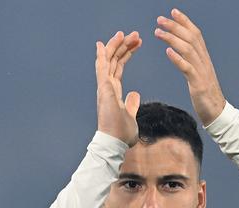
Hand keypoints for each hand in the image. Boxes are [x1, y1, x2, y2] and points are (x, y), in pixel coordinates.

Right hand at [95, 31, 142, 145]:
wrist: (116, 142)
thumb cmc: (122, 134)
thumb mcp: (131, 115)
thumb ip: (132, 104)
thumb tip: (135, 94)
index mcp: (114, 92)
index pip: (119, 68)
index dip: (126, 54)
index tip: (136, 44)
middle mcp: (107, 87)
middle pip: (114, 61)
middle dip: (124, 46)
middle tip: (135, 34)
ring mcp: (104, 88)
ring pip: (108, 61)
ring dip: (115, 46)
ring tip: (125, 34)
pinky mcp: (104, 90)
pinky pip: (102, 69)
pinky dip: (102, 56)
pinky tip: (103, 44)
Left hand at [155, 9, 225, 125]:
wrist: (217, 113)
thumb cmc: (206, 96)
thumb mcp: (199, 75)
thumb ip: (191, 62)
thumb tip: (180, 51)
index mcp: (204, 59)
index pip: (195, 35)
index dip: (185, 22)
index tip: (173, 12)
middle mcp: (204, 62)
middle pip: (191, 38)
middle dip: (175, 26)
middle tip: (160, 19)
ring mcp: (202, 73)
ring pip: (188, 50)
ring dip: (172, 39)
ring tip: (158, 32)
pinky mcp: (199, 84)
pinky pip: (188, 68)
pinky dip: (178, 59)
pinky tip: (168, 52)